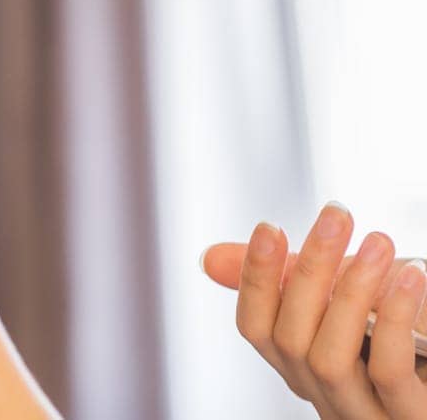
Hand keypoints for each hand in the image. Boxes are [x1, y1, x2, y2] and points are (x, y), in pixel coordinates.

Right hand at [199, 204, 426, 417]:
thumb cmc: (408, 339)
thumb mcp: (346, 303)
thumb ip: (289, 281)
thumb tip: (208, 259)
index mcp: (305, 370)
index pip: (256, 328)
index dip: (255, 278)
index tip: (270, 226)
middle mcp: (327, 397)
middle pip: (291, 339)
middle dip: (308, 269)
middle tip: (337, 215)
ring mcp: (366, 414)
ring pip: (328, 358)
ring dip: (349, 292)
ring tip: (378, 241)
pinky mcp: (411, 419)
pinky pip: (388, 371)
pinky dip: (394, 319)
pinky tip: (409, 277)